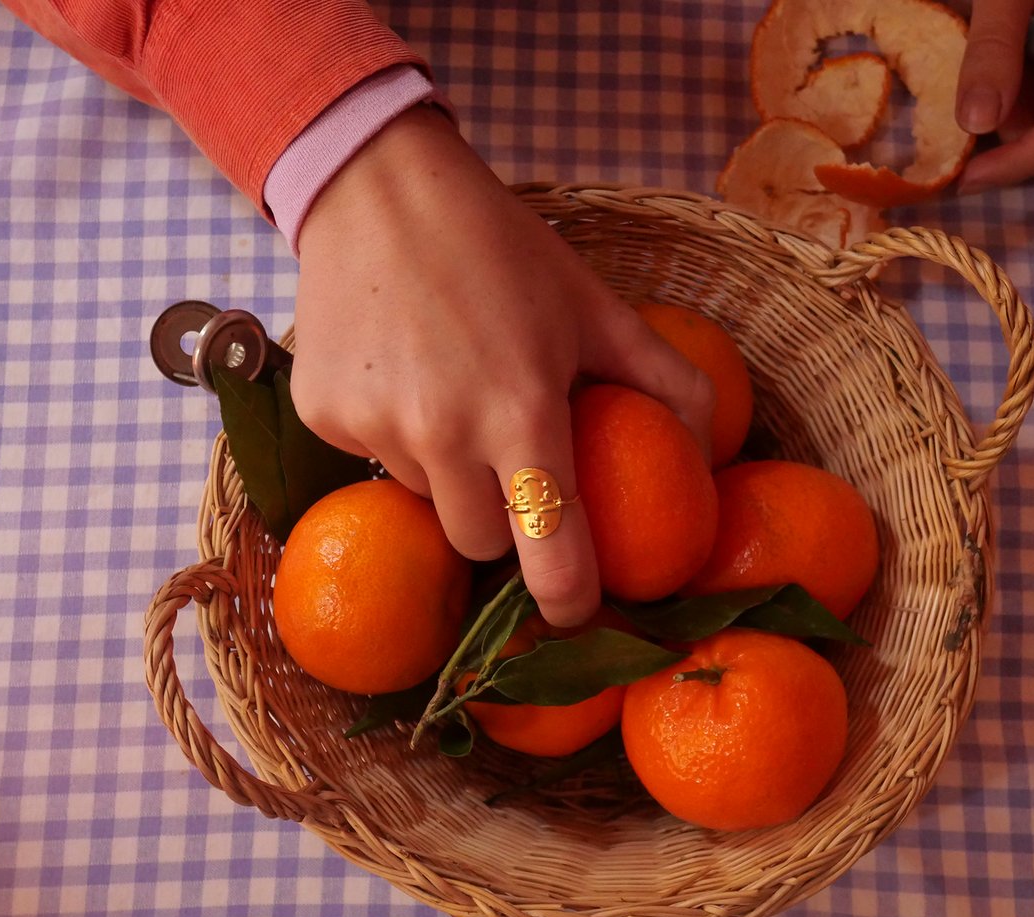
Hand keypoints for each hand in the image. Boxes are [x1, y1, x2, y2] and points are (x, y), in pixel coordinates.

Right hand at [289, 106, 713, 626]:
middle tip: (510, 460)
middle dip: (504, 522)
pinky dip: (395, 437)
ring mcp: (373, 428)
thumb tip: (711, 461)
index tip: (576, 610)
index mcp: (521, 412)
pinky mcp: (322, 418)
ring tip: (452, 393)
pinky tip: (401, 374)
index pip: (549, 553)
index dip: (568, 599)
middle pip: (481, 544)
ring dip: (449, 474)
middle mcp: (441, 433)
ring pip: (426, 503)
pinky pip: (375, 463)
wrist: (378, 189)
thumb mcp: (598, 309)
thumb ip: (668, 385)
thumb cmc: (503, 250)